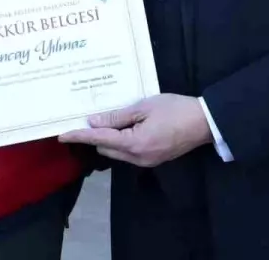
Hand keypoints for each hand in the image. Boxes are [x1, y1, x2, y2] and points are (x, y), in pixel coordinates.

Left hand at [57, 93, 211, 167]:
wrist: (205, 122)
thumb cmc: (176, 109)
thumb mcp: (145, 107)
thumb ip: (118, 116)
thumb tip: (94, 121)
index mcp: (135, 144)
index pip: (100, 139)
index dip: (80, 136)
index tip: (62, 134)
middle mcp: (137, 158)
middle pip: (106, 148)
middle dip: (94, 135)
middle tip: (85, 118)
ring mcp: (146, 162)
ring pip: (117, 151)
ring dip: (108, 138)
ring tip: (103, 120)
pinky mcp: (153, 160)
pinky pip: (128, 152)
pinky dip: (121, 141)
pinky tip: (122, 127)